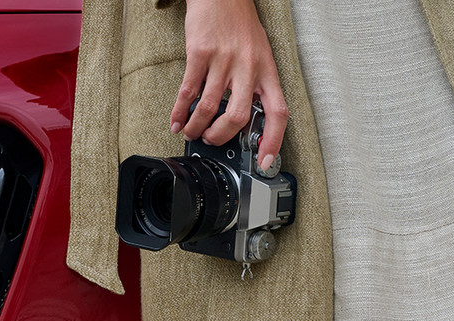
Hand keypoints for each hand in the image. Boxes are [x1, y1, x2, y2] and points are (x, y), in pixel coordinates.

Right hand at [170, 0, 287, 171]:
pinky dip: (179, 110)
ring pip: (210, 107)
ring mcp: (224, 60)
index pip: (277, 112)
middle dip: (221, 137)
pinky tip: (176, 119)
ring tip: (191, 131)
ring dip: (197, 126)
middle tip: (212, 141)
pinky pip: (188, 90)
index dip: (273, 141)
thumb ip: (256, 85)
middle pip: (238, 116)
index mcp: (267, 71)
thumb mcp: (260, 55)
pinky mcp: (200, 53)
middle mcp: (248, 67)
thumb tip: (246, 119)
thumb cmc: (241, 25)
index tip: (264, 162)